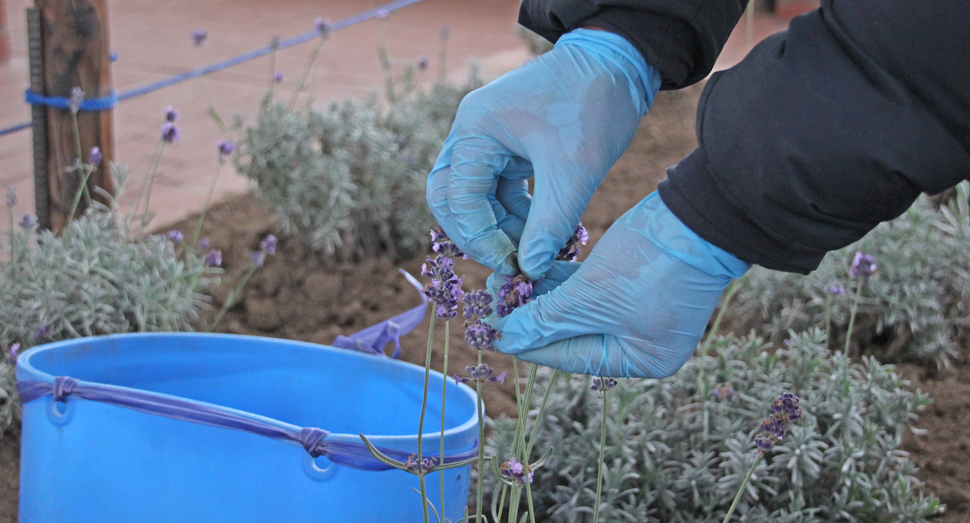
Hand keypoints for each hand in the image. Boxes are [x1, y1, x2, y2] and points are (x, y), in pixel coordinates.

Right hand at [427, 28, 660, 278]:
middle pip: (452, 198)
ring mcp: (487, 139)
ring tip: (533, 251)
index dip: (480, 237)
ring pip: (476, 198)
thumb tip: (530, 270)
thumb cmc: (594, 105)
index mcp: (475, 129)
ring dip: (500, 228)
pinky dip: (515, 214)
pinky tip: (540, 232)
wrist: (620, 63)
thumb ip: (549, 224)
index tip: (512, 265)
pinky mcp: (507, 147)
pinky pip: (498, 190)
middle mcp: (471, 132)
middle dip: (478, 234)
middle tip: (509, 264)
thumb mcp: (574, 171)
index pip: (457, 197)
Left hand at [489, 193, 750, 377]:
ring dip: (542, 295)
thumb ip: (549, 320)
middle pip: (571, 334)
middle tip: (492, 294)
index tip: (489, 326)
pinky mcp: (636, 283)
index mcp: (639, 359)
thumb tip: (508, 341)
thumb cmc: (651, 263)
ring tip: (505, 277)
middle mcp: (641, 342)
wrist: (699, 213)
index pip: (568, 357)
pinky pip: (590, 290)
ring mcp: (640, 311)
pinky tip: (532, 268)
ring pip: (577, 309)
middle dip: (530, 314)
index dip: (525, 341)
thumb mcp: (594, 296)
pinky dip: (562, 282)